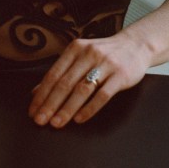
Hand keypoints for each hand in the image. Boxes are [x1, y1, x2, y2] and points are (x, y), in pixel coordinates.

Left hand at [28, 33, 149, 128]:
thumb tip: (36, 93)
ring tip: (57, 123)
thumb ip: (61, 72)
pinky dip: (90, 108)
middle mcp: (88, 54)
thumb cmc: (103, 54)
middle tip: (41, 120)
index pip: (53, 74)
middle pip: (65, 83)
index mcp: (75, 49)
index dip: (42, 94)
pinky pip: (102, 94)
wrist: (135, 45)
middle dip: (51, 104)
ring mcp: (105, 64)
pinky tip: (79, 119)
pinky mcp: (120, 75)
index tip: (33, 111)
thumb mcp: (81, 56)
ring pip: (82, 89)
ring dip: (67, 108)